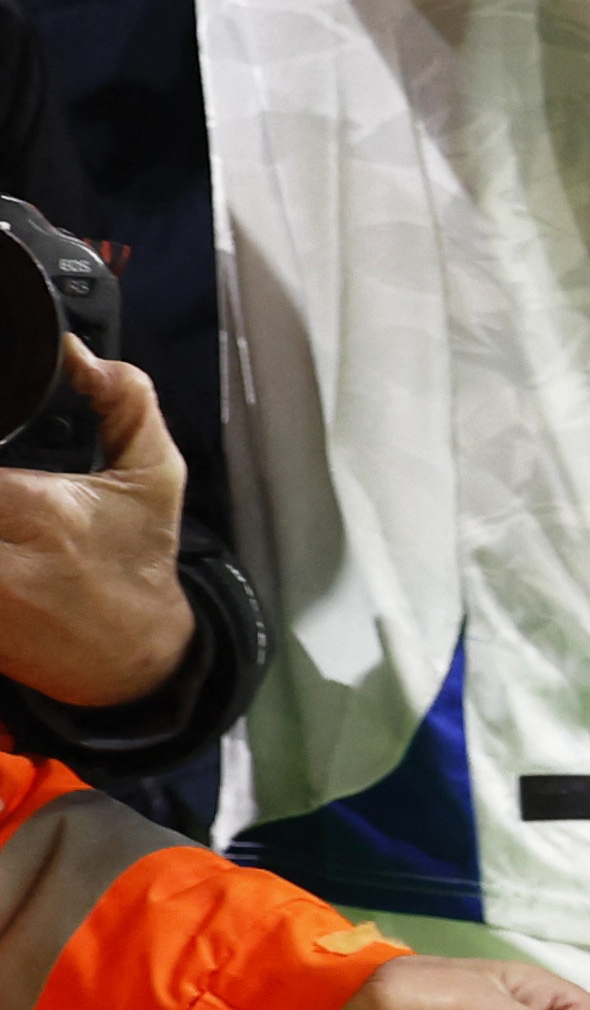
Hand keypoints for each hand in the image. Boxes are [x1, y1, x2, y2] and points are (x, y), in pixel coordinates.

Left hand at [0, 345, 193, 709]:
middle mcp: (0, 557)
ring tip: (4, 514)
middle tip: (5, 489)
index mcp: (36, 510)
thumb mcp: (155, 477)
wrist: (133, 656)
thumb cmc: (138, 560)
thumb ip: (126, 403)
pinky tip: (3, 531)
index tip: (0, 454)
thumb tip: (81, 353)